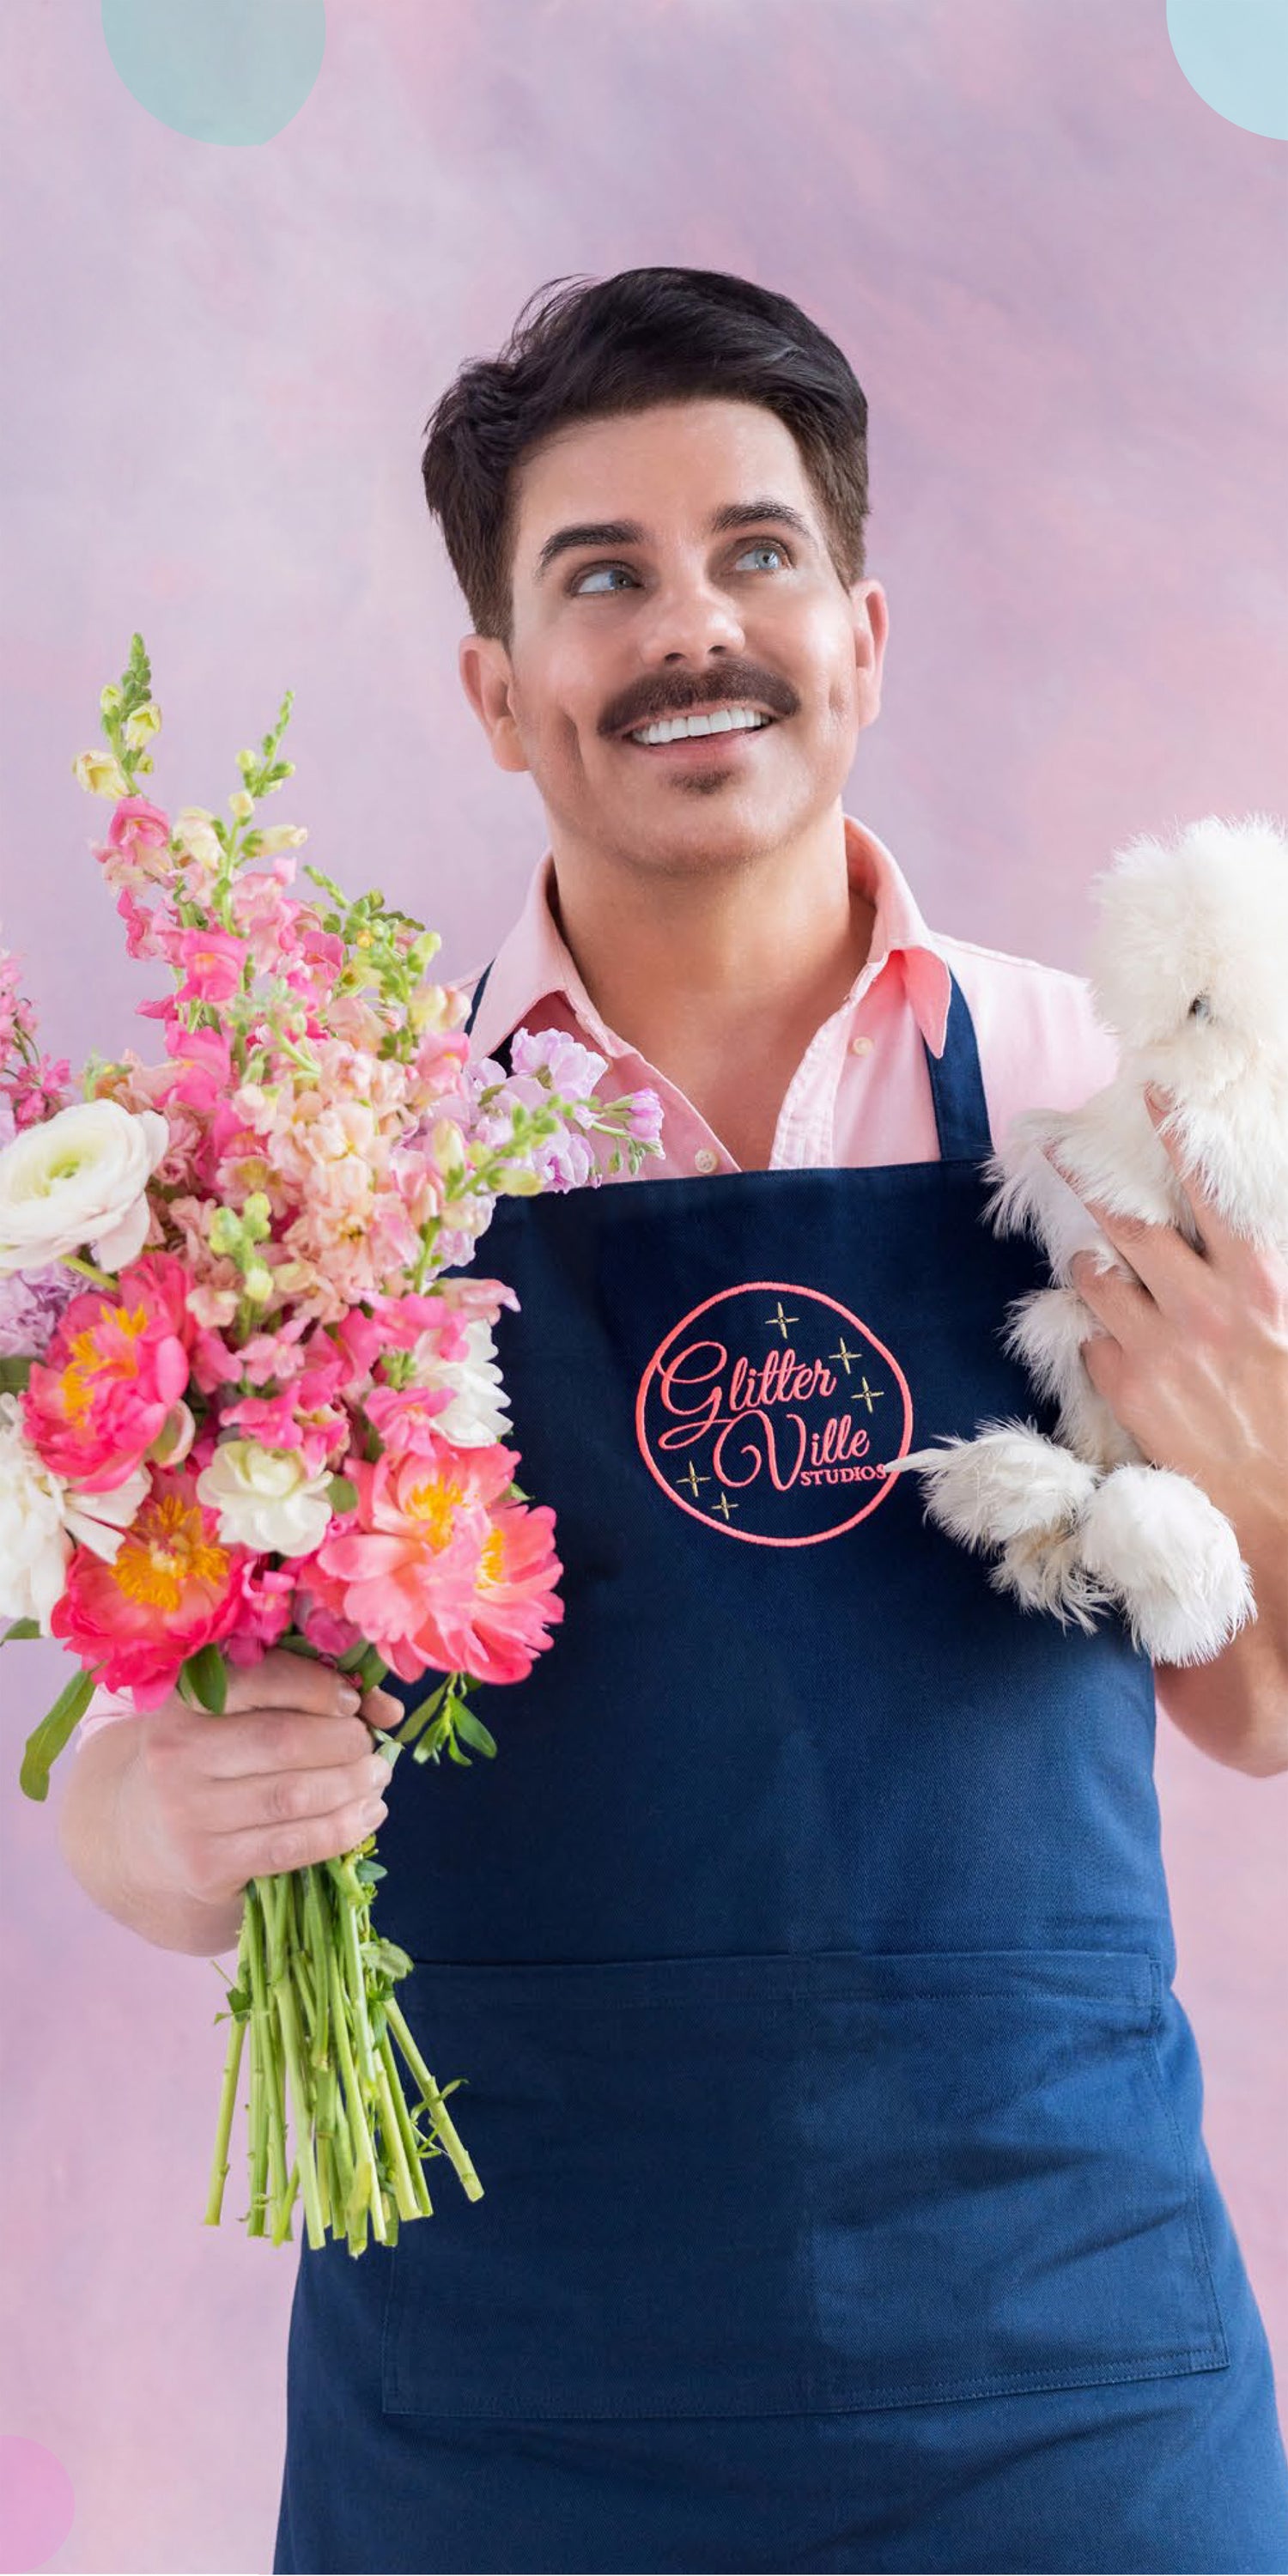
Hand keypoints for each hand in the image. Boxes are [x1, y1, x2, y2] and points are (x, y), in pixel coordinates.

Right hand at [126, 1649, 402, 1912]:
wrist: (148, 1834)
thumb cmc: (214, 1758)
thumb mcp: (240, 1716)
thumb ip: (308, 1696)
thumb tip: (387, 1710)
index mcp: (182, 1700)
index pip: (259, 1679)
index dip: (317, 1686)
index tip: (352, 1701)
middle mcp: (175, 1754)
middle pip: (283, 1741)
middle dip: (345, 1743)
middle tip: (372, 1748)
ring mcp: (187, 1813)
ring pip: (292, 1796)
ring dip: (351, 1787)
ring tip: (376, 1779)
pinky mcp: (206, 1864)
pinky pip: (290, 1845)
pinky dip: (340, 1829)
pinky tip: (365, 1816)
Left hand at [1050, 1086, 1287, 1543]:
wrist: (1281, 1502)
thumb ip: (1254, 1279)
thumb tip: (1227, 1244)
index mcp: (1257, 1283)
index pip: (1208, 1191)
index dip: (1177, 1135)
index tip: (1151, 1091)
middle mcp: (1202, 1306)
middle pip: (1129, 1224)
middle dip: (1088, 1182)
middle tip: (1057, 1150)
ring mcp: (1158, 1346)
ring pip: (1096, 1278)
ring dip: (1091, 1267)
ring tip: (1095, 1266)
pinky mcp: (1127, 1389)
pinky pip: (1094, 1342)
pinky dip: (1102, 1339)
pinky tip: (1124, 1351)